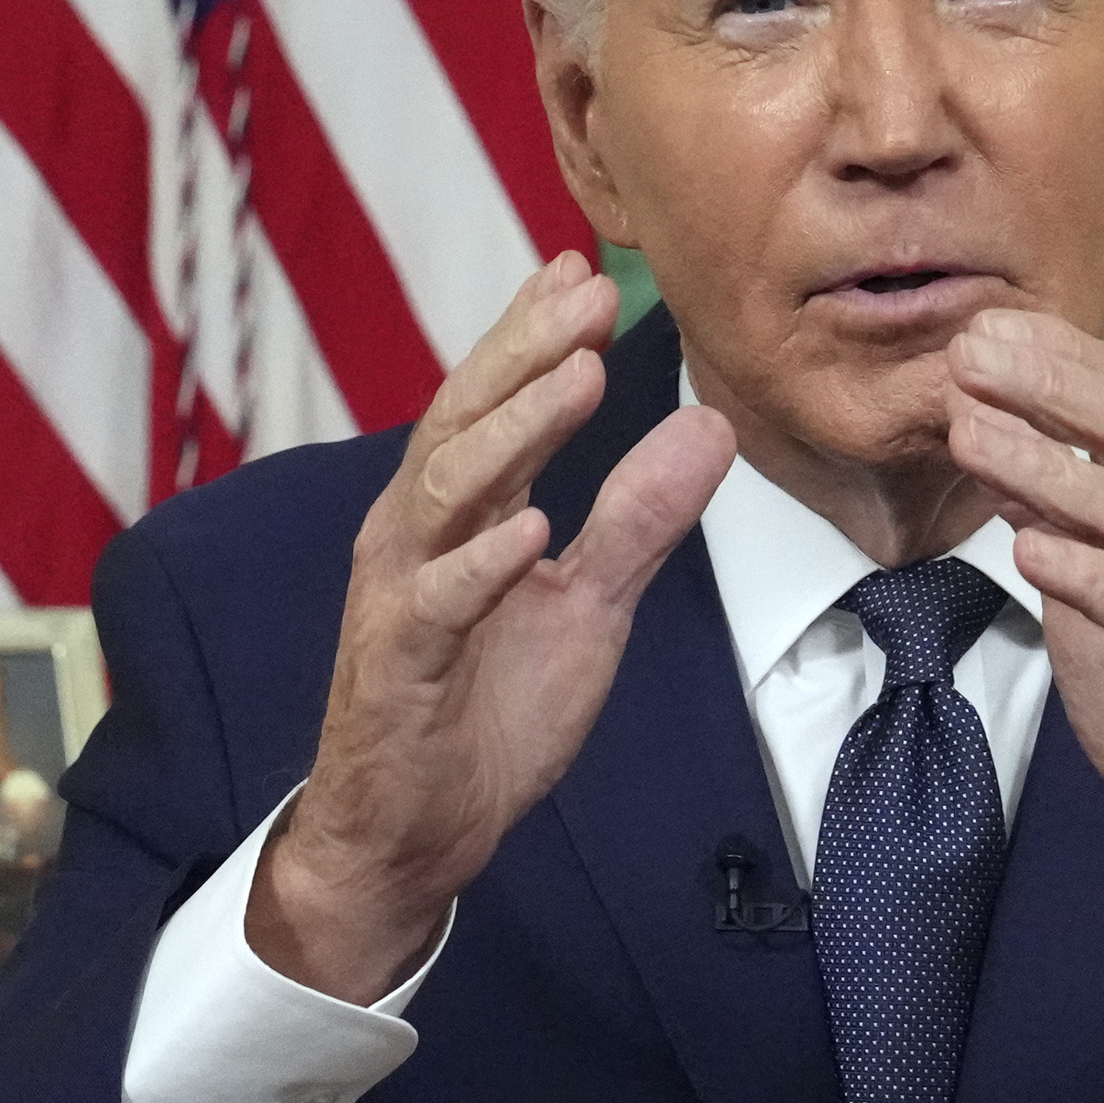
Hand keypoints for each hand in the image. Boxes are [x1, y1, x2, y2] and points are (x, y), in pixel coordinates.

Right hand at [252, 253, 736, 1001]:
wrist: (414, 831)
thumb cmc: (487, 709)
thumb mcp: (590, 607)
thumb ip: (641, 519)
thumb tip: (708, 426)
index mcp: (458, 510)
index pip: (495, 403)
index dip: (535, 336)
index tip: (587, 271)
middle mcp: (414, 533)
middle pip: (463, 420)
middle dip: (524, 353)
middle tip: (586, 294)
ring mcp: (399, 594)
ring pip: (443, 491)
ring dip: (512, 434)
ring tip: (577, 381)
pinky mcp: (395, 666)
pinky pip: (435, 605)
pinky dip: (480, 565)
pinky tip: (529, 529)